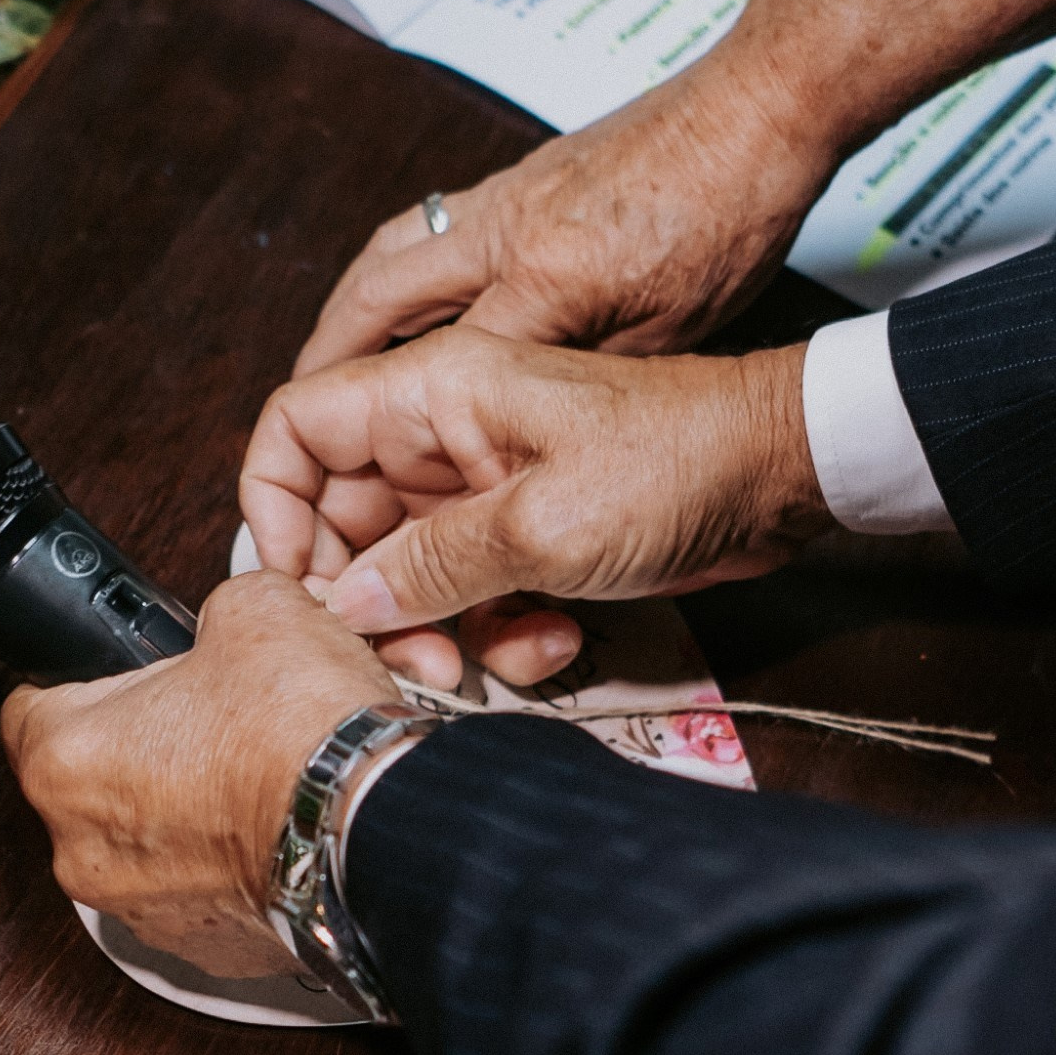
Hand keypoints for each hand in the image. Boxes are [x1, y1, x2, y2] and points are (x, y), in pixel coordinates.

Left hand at [0, 573, 397, 979]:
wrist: (377, 831)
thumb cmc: (304, 735)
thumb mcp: (257, 610)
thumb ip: (217, 610)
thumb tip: (233, 620)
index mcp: (66, 761)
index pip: (28, 704)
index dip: (75, 674)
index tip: (110, 671)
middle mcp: (84, 850)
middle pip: (87, 779)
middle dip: (140, 744)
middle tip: (204, 714)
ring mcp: (142, 909)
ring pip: (142, 844)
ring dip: (182, 811)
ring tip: (249, 774)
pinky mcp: (205, 949)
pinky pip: (197, 893)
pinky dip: (226, 865)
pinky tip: (274, 825)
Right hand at [242, 327, 830, 689]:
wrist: (781, 480)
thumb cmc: (676, 464)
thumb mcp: (540, 524)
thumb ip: (429, 564)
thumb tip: (345, 603)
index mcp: (432, 391)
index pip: (298, 428)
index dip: (275, 507)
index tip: (296, 585)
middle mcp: (445, 434)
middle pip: (344, 520)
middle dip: (364, 600)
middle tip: (400, 657)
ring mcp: (484, 487)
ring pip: (405, 572)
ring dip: (435, 629)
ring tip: (480, 663)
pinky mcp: (525, 534)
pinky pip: (470, 594)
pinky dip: (499, 630)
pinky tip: (553, 639)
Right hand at [292, 68, 839, 373]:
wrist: (760, 107)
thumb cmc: (731, 217)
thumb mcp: (672, 330)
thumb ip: (587, 376)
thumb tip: (527, 420)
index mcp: (543, 279)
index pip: (431, 369)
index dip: (387, 423)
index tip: (358, 467)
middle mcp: (504, 230)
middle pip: (375, 299)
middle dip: (326, 360)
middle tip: (299, 413)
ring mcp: (508, 195)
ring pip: (391, 253)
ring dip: (348, 308)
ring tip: (328, 355)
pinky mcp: (524, 176)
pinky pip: (429, 226)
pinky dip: (396, 268)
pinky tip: (404, 297)